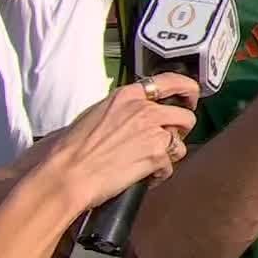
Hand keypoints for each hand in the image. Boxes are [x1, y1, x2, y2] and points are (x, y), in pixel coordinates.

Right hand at [43, 72, 199, 210]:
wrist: (67, 173)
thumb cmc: (71, 148)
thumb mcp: (95, 113)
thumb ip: (122, 110)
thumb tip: (132, 115)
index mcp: (128, 95)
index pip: (171, 81)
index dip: (188, 89)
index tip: (190, 96)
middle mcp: (145, 110)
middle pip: (185, 116)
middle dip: (180, 130)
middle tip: (168, 139)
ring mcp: (153, 132)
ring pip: (181, 143)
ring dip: (169, 154)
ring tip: (151, 162)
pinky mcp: (157, 155)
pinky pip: (170, 166)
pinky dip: (159, 174)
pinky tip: (144, 177)